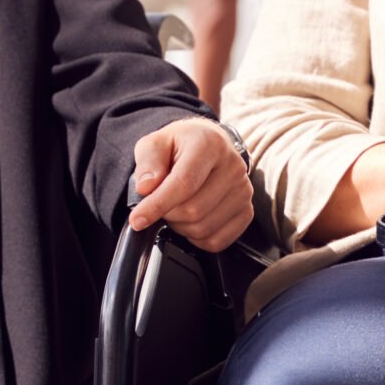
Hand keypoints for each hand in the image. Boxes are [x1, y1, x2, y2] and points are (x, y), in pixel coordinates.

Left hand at [129, 119, 252, 251]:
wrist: (208, 146)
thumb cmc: (181, 146)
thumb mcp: (155, 143)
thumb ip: (147, 162)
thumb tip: (146, 187)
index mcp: (210, 144)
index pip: (184, 183)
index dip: (157, 205)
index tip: (137, 219)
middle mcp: (233, 167)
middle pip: (193, 210)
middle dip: (167, 215)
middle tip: (160, 205)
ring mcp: (243, 191)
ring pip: (203, 229)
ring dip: (180, 227)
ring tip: (175, 210)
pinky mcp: (246, 211)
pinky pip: (217, 241)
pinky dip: (196, 238)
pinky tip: (190, 221)